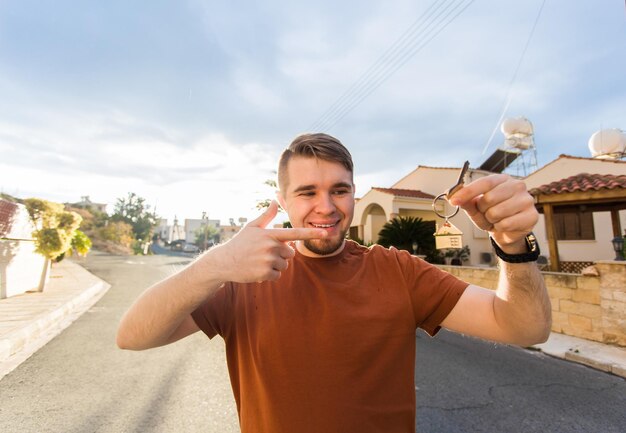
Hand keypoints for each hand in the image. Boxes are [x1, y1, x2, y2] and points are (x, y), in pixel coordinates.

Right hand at [209, 201, 327, 282]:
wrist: (224, 262)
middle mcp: (270, 247)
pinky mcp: (264, 273)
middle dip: (282, 254)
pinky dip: (269, 274)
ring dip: (275, 265)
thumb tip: (275, 200)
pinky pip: (277, 275)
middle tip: (265, 253)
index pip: (294, 234)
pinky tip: (257, 269)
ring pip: (284, 265)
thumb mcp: (252, 227)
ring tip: (259, 261)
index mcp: (270, 234)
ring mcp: (267, 261)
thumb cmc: (240, 243)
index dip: (311, 234)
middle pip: (290, 253)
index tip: (325, 233)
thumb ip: (267, 216)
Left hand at [449, 174, 537, 252]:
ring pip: (496, 213)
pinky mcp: (532, 216)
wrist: (507, 232)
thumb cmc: (491, 215)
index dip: (467, 192)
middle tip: (487, 213)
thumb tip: (452, 195)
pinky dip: (500, 228)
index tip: (453, 200)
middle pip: (489, 198)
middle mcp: (517, 185)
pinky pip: (505, 224)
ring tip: (496, 220)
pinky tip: (505, 225)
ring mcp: (526, 200)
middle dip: (482, 210)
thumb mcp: (475, 208)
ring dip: (491, 220)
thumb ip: (466, 201)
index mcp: (502, 179)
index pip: (484, 182)